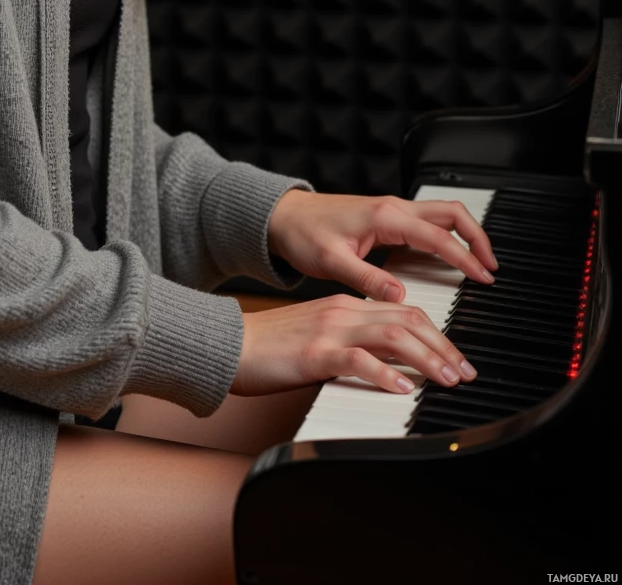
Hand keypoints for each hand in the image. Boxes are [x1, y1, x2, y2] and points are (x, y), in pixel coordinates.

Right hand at [231, 295, 478, 396]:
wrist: (228, 343)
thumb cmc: (268, 346)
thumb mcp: (317, 336)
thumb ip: (350, 342)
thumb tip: (386, 364)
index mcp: (344, 305)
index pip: (403, 310)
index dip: (435, 333)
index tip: (455, 357)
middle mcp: (342, 311)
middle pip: (407, 319)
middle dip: (443, 345)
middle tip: (465, 372)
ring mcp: (329, 330)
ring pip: (392, 335)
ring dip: (427, 358)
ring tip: (447, 379)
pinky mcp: (315, 353)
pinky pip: (358, 359)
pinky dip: (386, 373)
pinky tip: (403, 388)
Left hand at [266, 189, 497, 301]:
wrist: (284, 216)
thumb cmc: (303, 234)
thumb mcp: (331, 261)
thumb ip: (366, 278)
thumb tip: (400, 296)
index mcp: (385, 217)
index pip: (438, 236)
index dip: (464, 258)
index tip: (483, 278)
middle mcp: (393, 208)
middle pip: (451, 213)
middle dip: (477, 237)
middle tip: (492, 267)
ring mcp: (391, 210)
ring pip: (442, 214)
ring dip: (464, 234)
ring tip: (478, 264)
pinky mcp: (387, 217)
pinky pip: (427, 221)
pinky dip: (447, 235)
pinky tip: (449, 258)